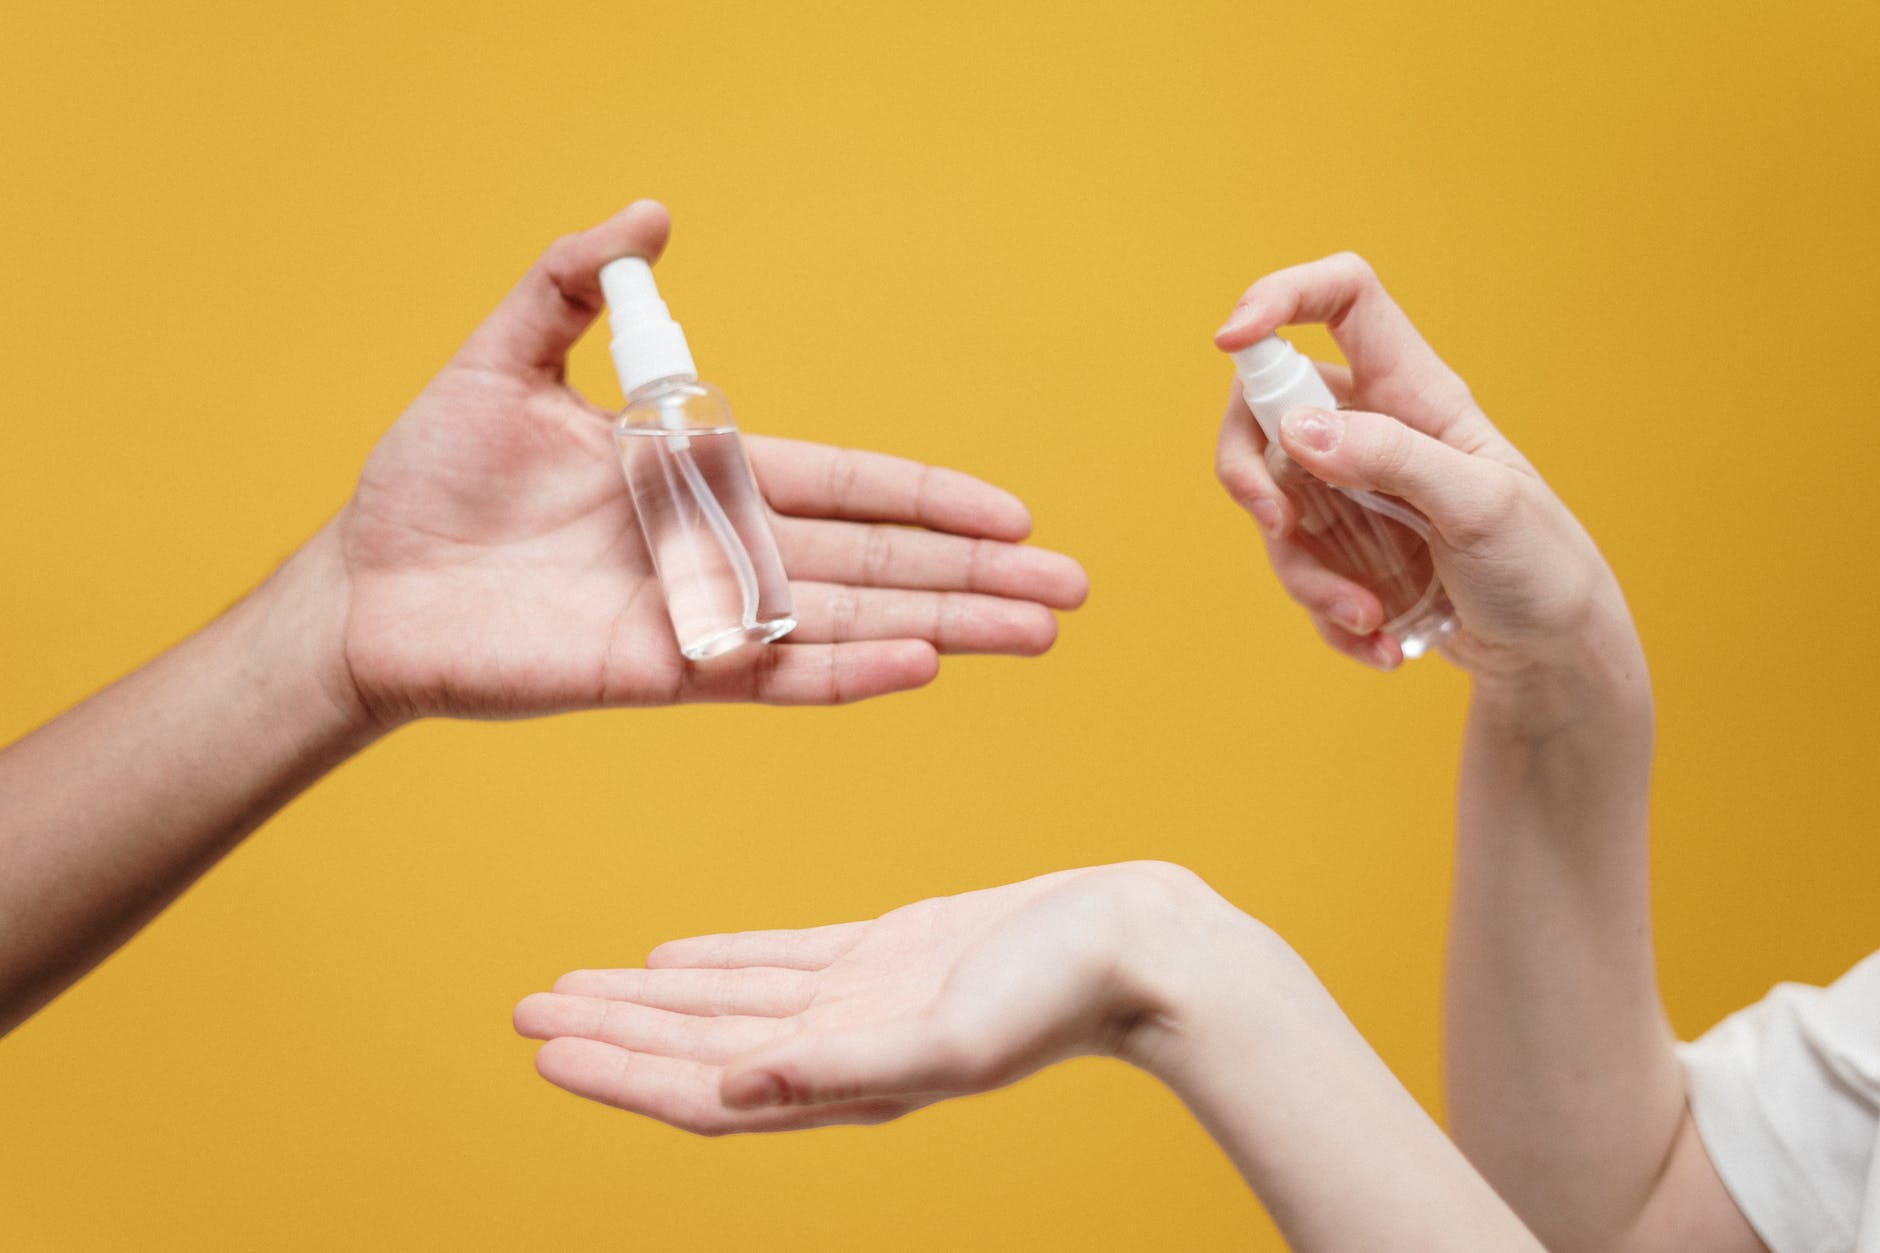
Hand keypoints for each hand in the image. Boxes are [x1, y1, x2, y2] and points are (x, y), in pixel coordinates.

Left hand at [333, 201, 1087, 725]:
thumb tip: (652, 210)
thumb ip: (578, 283)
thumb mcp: (503, 356)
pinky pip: (772, 673)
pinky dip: (847, 670)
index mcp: (702, 475)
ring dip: (946, 625)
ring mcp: (699, 617)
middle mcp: (720, 549)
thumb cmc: (430, 478)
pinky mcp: (661, 673)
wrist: (362, 586)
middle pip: (877, 561)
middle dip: (977, 575)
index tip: (1014, 513)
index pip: (847, 487)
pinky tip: (924, 664)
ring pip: (848, 619)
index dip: (931, 500)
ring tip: (1036, 634)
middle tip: (1072, 590)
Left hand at [512, 863, 1220, 1133]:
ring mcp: (860, 999)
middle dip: (609, 1033)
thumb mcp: (951, 1041)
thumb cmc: (1062, 998)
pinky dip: (716, 960)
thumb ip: (842, 1070)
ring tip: (573, 986)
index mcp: (846, 1082)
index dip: (618, 1073)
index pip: (703, 1089)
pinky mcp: (887, 953)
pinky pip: (777, 959)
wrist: (1141, 948)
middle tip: (521, 1012)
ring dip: (646, 998)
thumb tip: (737, 1090)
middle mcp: (839, 1049)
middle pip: (695, 1047)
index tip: (541, 1048)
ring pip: (724, 1002)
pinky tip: (670, 956)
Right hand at [1212, 253, 1629, 679]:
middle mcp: (1370, 427)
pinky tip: (1378, 643)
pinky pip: (1296, 569)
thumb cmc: (1539, 561)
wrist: (1551, 648)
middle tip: (1277, 526)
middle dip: (1250, 472)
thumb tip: (1298, 429)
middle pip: (1265, 408)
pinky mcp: (1341, 548)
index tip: (1229, 340)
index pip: (1341, 298)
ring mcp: (1348, 489)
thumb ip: (1392, 458)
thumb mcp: (1480, 505)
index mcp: (1414, 390)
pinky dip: (1325, 615)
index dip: (1280, 296)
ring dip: (1306, 574)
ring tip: (1369, 618)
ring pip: (1272, 505)